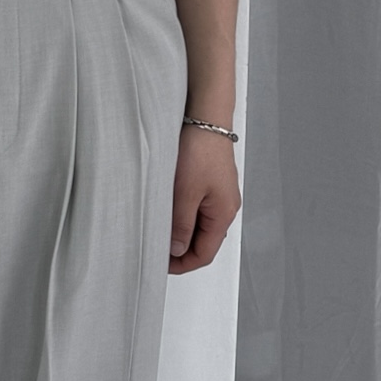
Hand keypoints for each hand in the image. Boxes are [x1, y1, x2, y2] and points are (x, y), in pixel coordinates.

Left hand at [167, 123, 241, 274]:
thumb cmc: (199, 150)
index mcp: (223, 214)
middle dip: (180, 248)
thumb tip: (178, 249)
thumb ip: (181, 224)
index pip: (205, 253)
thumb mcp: (185, 193)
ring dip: (180, 229)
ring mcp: (218, 193)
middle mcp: (225, 206)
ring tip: (158, 226)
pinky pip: (197, 206)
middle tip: (156, 247)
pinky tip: (167, 207)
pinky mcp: (210, 181)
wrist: (205, 117)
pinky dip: (182, 213)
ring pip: (198, 223)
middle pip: (203, 240)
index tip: (161, 263)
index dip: (182, 264)